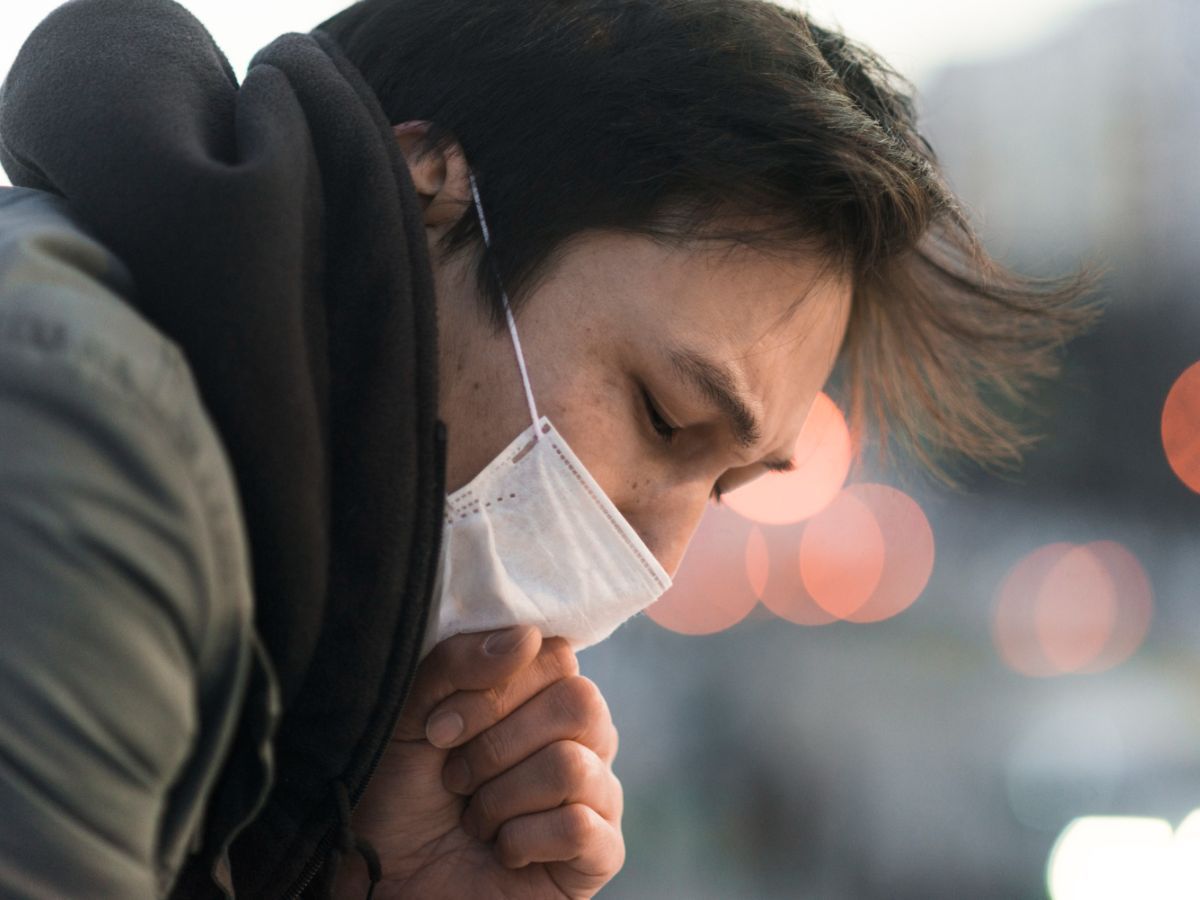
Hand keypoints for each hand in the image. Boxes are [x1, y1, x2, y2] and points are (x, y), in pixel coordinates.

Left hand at [334, 626, 624, 898]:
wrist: (387, 886)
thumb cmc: (401, 799)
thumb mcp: (410, 718)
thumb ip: (456, 664)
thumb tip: (527, 636)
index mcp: (541, 696)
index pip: (556, 656)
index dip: (496, 689)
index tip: (439, 728)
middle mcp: (580, 739)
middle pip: (579, 703)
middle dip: (497, 745)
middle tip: (455, 779)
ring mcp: (596, 795)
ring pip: (574, 766)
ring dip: (501, 799)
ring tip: (475, 820)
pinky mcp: (600, 854)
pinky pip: (581, 827)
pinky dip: (522, 841)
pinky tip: (502, 852)